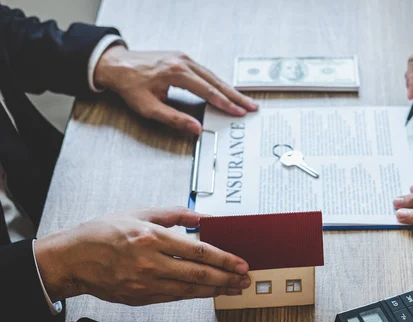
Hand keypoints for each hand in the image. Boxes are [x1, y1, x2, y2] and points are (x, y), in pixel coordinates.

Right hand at [35, 207, 250, 305]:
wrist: (72, 259)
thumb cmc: (103, 232)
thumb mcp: (139, 212)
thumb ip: (174, 214)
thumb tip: (202, 216)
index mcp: (152, 238)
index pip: (198, 250)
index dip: (223, 259)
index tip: (240, 263)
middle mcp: (150, 263)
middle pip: (198, 274)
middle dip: (226, 278)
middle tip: (245, 279)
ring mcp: (144, 283)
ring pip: (189, 290)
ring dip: (215, 290)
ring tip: (234, 288)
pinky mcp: (140, 297)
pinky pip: (174, 297)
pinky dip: (194, 295)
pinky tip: (207, 292)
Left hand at [94, 46, 258, 134]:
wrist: (116, 64)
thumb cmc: (130, 85)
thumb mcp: (148, 107)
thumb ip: (173, 119)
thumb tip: (195, 129)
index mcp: (176, 72)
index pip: (207, 90)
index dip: (224, 103)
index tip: (238, 112)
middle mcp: (183, 61)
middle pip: (216, 81)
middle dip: (235, 96)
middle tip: (251, 106)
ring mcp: (184, 58)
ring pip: (213, 75)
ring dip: (229, 89)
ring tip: (244, 101)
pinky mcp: (182, 58)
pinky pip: (206, 72)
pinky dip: (218, 83)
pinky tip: (226, 91)